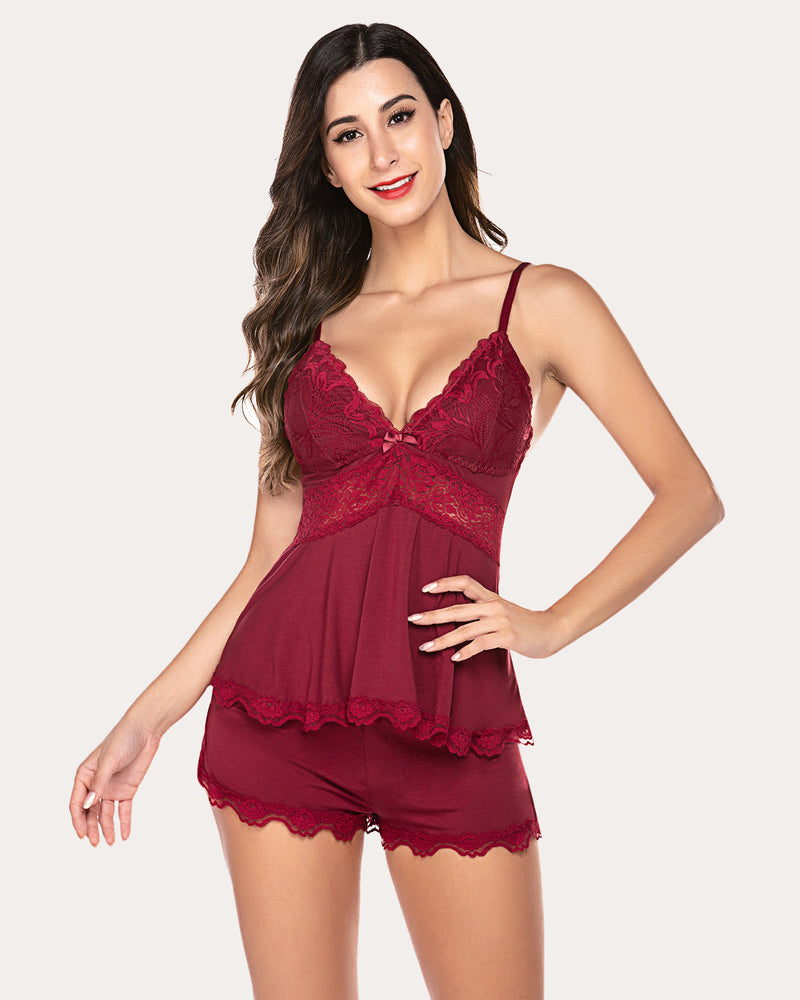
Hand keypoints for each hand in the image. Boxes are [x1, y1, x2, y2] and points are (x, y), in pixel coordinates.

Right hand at [69, 713, 161, 846]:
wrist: (145, 731)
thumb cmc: (122, 739)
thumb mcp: (109, 761)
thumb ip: (99, 783)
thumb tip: (87, 805)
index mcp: (85, 775)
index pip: (76, 802)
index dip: (77, 820)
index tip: (81, 834)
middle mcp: (96, 784)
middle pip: (90, 812)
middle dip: (91, 828)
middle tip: (95, 843)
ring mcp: (112, 788)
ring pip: (105, 813)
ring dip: (106, 828)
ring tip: (110, 842)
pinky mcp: (127, 789)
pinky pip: (124, 810)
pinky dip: (124, 822)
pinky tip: (124, 835)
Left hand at [408, 574, 560, 660]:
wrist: (551, 630)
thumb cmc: (524, 624)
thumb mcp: (502, 611)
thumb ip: (483, 611)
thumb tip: (458, 618)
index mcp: (490, 597)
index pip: (465, 583)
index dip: (445, 583)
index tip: (425, 589)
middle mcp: (493, 606)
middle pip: (457, 609)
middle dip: (433, 615)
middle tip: (413, 620)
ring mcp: (500, 621)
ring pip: (465, 630)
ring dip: (443, 640)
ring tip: (425, 647)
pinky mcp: (507, 636)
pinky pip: (481, 644)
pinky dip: (466, 651)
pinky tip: (454, 659)